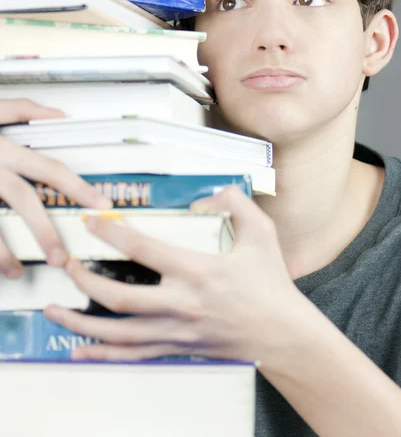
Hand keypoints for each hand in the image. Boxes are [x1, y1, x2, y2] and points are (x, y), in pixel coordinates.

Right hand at [0, 99, 111, 277]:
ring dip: (4, 253)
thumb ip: (21, 109)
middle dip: (44, 229)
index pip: (48, 167)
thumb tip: (58, 115)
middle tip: (60, 256)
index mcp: (0, 145)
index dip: (76, 186)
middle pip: (22, 198)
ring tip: (17, 272)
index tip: (98, 204)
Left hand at [45, 186, 304, 365]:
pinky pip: (132, 355)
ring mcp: (174, 330)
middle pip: (118, 296)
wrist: (282, 335)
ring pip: (117, 332)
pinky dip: (101, 354)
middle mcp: (179, 304)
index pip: (142, 249)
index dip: (111, 233)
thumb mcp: (263, 232)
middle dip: (85, 280)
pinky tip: (78, 350)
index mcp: (197, 271)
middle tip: (68, 264)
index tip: (91, 222)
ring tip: (54, 309)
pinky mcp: (175, 347)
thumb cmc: (271, 284)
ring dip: (80, 322)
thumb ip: (236, 202)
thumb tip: (206, 196)